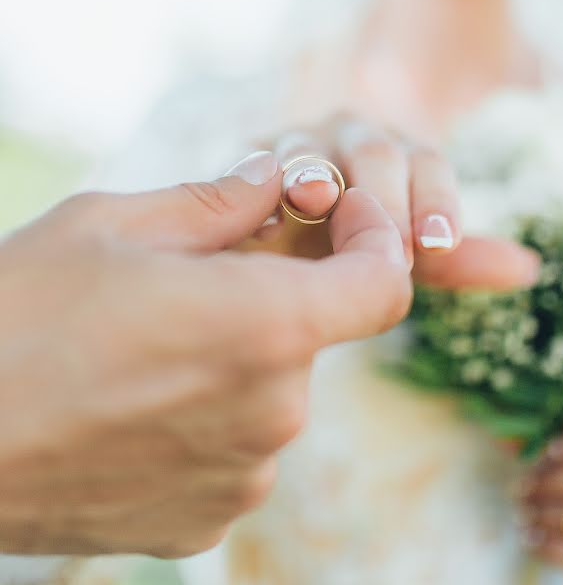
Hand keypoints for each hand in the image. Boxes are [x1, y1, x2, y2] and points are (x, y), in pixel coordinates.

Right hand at [0, 151, 410, 557]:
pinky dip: (205, 426)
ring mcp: (245, 476)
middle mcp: (276, 412)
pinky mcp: (207, 522)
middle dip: (269, 305)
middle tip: (188, 292)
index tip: (342, 223)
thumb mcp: (108, 227)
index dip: (376, 244)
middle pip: (310, 339)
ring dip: (232, 367)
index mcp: (268, 326)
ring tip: (141, 357)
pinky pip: (234, 454)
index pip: (384, 285)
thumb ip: (217, 203)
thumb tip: (273, 180)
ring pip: (269, 397)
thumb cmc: (9, 322)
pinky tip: (131, 413)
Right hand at [248, 117, 540, 290]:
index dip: (436, 200)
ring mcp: (298, 146)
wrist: (283, 226)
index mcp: (403, 159)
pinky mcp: (246, 162)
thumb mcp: (409, 251)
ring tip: (316, 197)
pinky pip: (249, 170)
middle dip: (386, 196)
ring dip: (313, 171)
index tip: (438, 241)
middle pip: (378, 153)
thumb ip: (457, 260)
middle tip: (392, 243)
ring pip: (310, 150)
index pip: (430, 166)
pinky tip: (258, 223)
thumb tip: (531, 269)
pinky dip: (254, 190)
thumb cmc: (357, 239)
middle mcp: (354, 142)